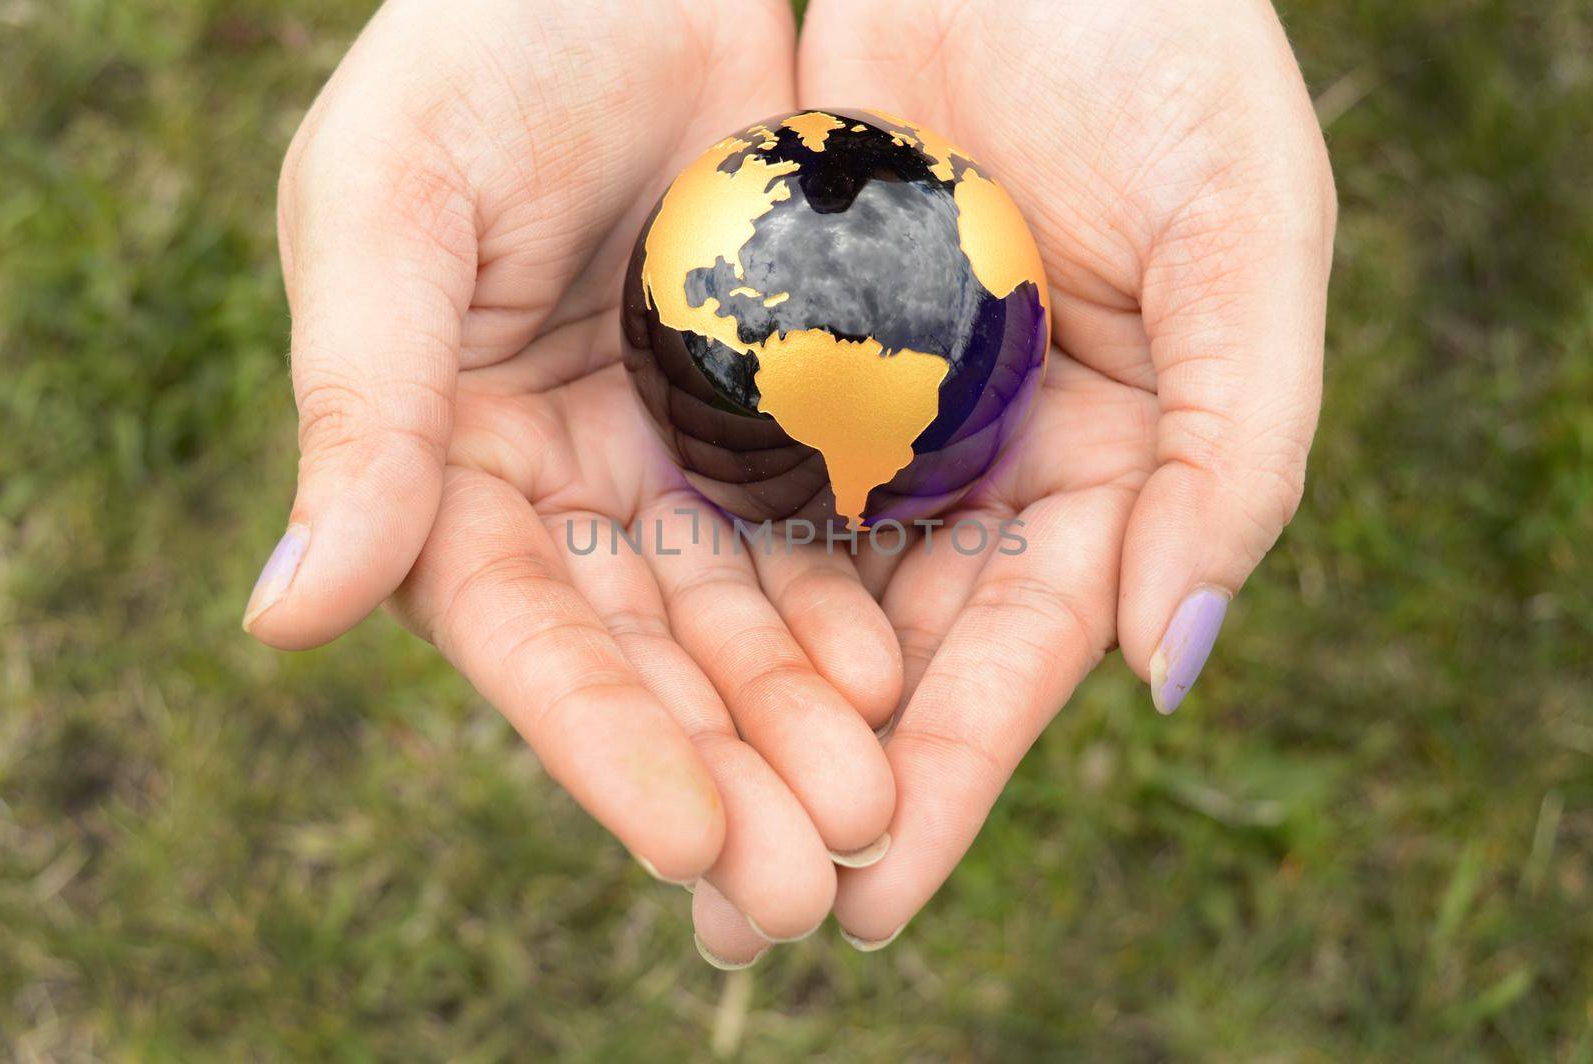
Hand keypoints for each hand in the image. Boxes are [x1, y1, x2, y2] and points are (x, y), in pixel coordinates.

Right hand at [241, 0, 904, 944]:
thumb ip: (357, 407)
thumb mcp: (392, 204)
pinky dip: (864, 611)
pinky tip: (911, 681)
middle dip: (728, 772)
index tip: (686, 838)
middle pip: (652, 664)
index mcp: (454, 468)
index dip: (601, 741)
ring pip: (748, 625)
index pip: (526, 638)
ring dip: (808, 725)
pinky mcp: (786, 423)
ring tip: (876, 812)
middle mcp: (572, 493)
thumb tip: (286, 617)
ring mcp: (685, 464)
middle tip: (810, 880)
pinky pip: (830, 537)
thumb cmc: (490, 50)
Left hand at [693, 0, 1332, 957]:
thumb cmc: (1168, 50)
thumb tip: (1168, 666)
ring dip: (735, 711)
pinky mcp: (781, 348)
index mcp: (1109, 471)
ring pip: (795, 592)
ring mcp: (875, 412)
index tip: (865, 901)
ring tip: (664, 828)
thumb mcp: (1249, 235)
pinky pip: (726, 476)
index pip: (1017, 661)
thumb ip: (1239, 453)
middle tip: (735, 916)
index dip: (948, 786)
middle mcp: (982, 465)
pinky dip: (685, 569)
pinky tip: (626, 662)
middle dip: (815, 783)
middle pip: (890, 657)